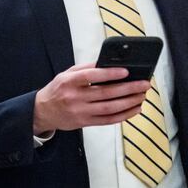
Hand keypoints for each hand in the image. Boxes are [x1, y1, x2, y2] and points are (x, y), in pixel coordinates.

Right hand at [32, 63, 150, 134]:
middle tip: (144, 84)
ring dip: (129, 102)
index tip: (126, 71)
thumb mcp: (66, 74)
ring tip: (142, 96)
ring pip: (110, 108)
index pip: (90, 77)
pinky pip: (108, 120)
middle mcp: (74, 98)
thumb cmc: (58, 90)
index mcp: (69, 82)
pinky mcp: (85, 123)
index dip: (109, 74)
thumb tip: (109, 64)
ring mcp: (80, 112)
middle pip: (106, 94)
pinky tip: (134, 109)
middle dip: (128, 89)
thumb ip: (86, 68)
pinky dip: (124, 115)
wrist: (43, 111)